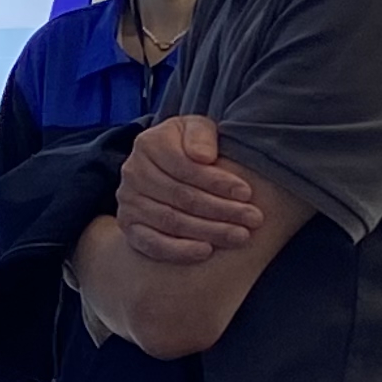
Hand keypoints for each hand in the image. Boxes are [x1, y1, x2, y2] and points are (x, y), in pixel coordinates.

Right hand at [114, 114, 258, 266]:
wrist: (162, 168)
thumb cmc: (188, 146)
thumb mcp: (197, 129)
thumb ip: (201, 135)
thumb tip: (204, 157)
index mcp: (149, 144)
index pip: (186, 167)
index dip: (218, 182)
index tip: (247, 193)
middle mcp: (133, 173)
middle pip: (182, 196)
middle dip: (222, 209)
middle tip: (254, 219)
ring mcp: (128, 202)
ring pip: (172, 222)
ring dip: (209, 231)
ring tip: (240, 236)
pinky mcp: (129, 227)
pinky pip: (152, 244)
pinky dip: (179, 250)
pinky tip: (205, 252)